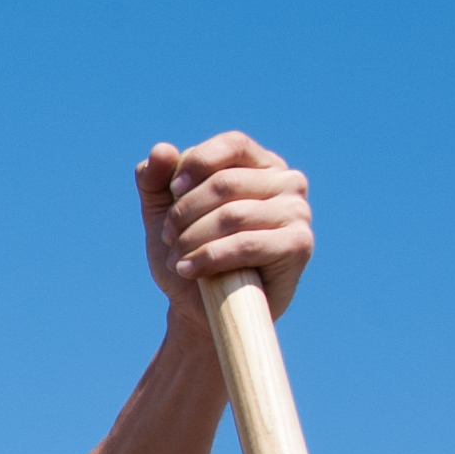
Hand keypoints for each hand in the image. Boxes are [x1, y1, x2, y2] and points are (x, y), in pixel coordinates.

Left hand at [140, 133, 312, 318]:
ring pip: (232, 214)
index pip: (232, 145)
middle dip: (185, 213)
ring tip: (176, 258)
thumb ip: (155, 181)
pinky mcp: (299, 244)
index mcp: (260, 165)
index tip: (172, 192)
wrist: (200, 309)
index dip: (197, 163)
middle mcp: (287, 181)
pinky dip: (209, 257)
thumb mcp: (163, 216)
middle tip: (169, 238)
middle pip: (225, 182)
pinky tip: (188, 270)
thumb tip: (161, 150)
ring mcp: (297, 212)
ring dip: (192, 239)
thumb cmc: (188, 254)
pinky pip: (246, 244)